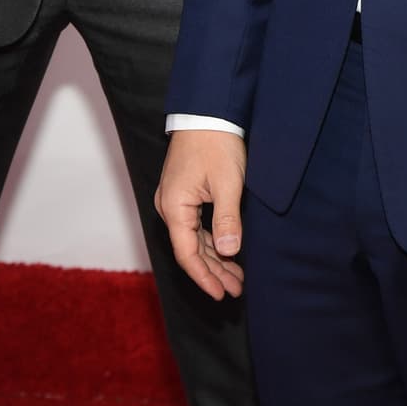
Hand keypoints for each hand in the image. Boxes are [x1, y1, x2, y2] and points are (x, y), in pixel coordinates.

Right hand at [155, 130, 246, 301]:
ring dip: (214, 258)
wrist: (208, 111)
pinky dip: (212, 240)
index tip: (222, 294)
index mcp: (174, 206)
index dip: (204, 278)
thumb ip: (227, 220)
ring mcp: (175, 200)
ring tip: (236, 277)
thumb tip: (230, 253)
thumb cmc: (217, 143)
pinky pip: (195, 225)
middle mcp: (169, 206)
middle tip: (236, 289)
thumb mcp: (227, 183)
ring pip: (194, 239)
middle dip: (213, 272)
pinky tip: (227, 252)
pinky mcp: (184, 193)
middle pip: (190, 250)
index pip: (187, 254)